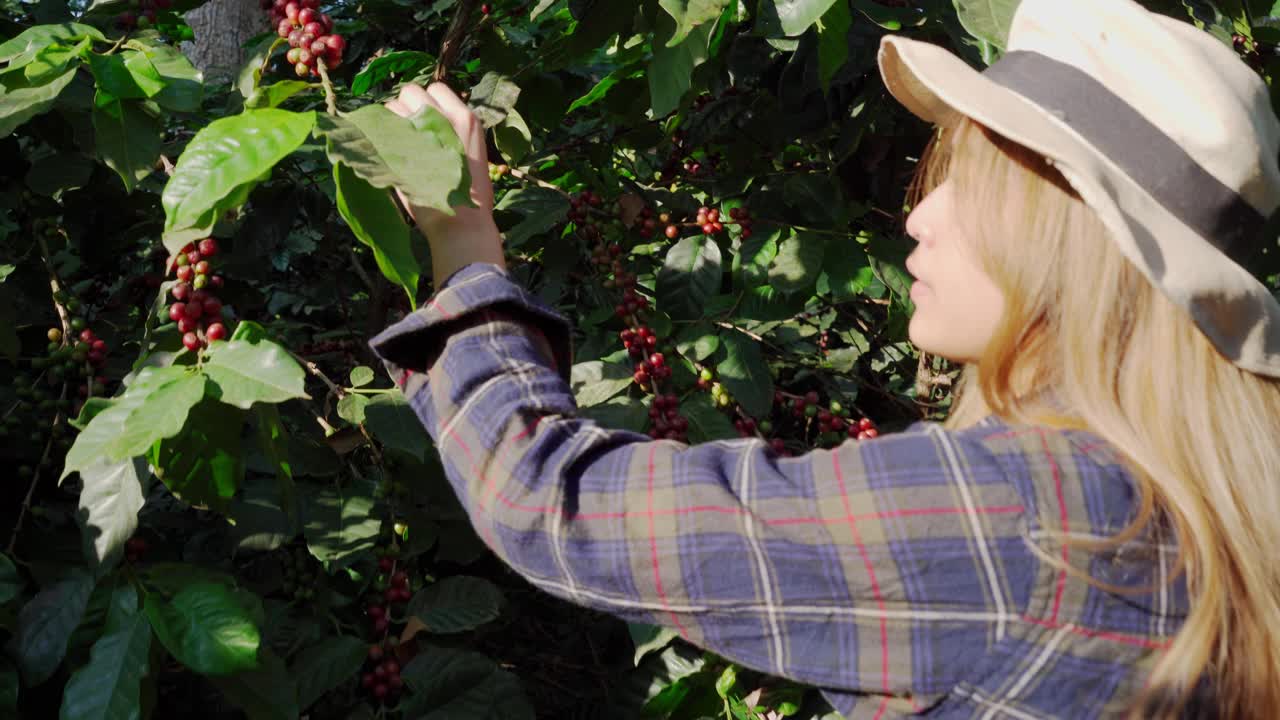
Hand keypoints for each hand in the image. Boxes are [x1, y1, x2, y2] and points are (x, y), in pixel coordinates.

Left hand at [384, 82, 505, 286]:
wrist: (462, 223)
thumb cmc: (468, 196)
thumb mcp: (471, 155)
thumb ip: (451, 132)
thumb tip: (426, 122)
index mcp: (467, 118)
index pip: (437, 89)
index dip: (426, 103)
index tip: (423, 124)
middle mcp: (445, 116)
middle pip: (412, 91)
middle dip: (404, 108)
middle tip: (405, 133)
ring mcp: (422, 128)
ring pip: (393, 104)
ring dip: (388, 120)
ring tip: (393, 144)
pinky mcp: (403, 143)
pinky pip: (382, 122)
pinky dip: (377, 132)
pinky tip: (382, 149)